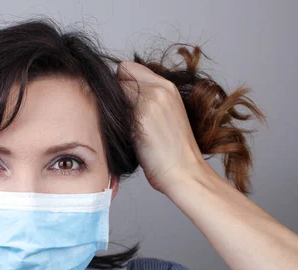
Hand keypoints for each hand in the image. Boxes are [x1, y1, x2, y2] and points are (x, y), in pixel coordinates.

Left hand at [117, 61, 208, 193]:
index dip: (123, 83)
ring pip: (115, 89)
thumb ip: (148, 100)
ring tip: (123, 127)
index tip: (124, 103)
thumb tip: (121, 96)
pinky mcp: (140, 114)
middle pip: (120, 73)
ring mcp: (151, 99)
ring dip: (113, 105)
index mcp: (168, 87)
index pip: (130, 68)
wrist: (185, 173)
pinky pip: (113, 107)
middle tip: (121, 115)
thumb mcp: (166, 116)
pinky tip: (123, 136)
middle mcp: (160, 88)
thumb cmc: (174, 153)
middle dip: (116, 91)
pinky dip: (112, 119)